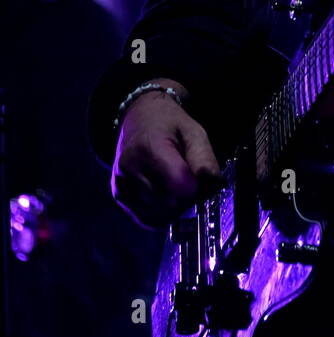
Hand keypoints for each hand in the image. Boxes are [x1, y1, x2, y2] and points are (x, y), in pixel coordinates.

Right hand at [111, 80, 221, 228]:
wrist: (138, 119)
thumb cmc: (168, 124)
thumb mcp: (193, 132)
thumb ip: (204, 158)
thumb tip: (212, 184)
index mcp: (149, 148)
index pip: (180, 187)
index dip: (197, 187)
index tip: (200, 177)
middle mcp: (129, 168)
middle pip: (171, 204)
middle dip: (188, 198)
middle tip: (190, 179)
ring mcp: (121, 184)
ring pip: (160, 214)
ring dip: (176, 205)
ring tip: (176, 183)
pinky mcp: (119, 195)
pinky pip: (148, 218)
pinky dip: (162, 211)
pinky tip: (165, 193)